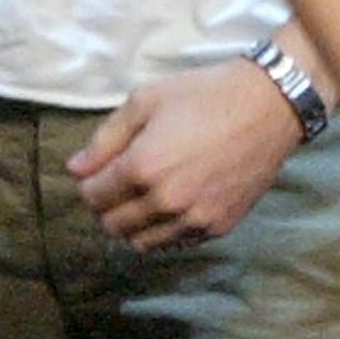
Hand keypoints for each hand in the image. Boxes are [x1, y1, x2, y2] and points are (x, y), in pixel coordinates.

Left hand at [70, 58, 303, 250]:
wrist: (265, 109)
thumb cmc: (200, 96)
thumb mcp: (144, 101)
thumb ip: (105, 139)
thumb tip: (74, 169)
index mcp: (142, 168)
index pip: (93, 196)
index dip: (87, 182)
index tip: (94, 169)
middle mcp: (166, 203)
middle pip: (114, 225)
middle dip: (105, 206)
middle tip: (114, 181)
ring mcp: (195, 220)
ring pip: (143, 242)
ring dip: (132, 223)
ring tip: (140, 194)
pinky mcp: (219, 228)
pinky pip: (176, 243)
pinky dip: (162, 229)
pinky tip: (168, 202)